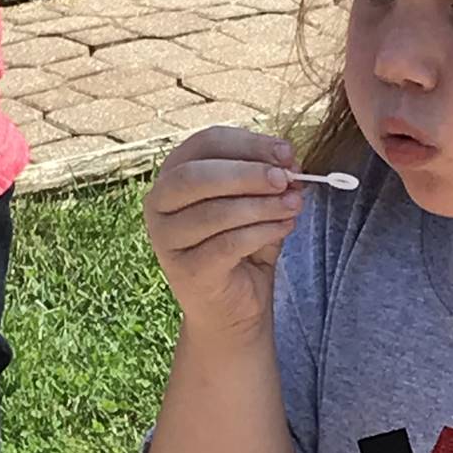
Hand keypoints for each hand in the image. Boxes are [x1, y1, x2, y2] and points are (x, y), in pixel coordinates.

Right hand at [144, 125, 301, 343]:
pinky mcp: (185, 271)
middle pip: (197, 175)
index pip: (205, 143)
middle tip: (287, 178)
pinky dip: (262, 232)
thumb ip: (268, 182)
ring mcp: (166, 239)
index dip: (249, 144)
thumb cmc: (242, 248)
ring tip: (293, 205)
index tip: (286, 153)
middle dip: (249, 173)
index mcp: (174, 175)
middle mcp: (159, 204)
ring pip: (214, 212)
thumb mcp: (257, 205)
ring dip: (262, 205)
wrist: (233, 310)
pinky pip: (227, 243)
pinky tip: (284, 228)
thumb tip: (289, 164)